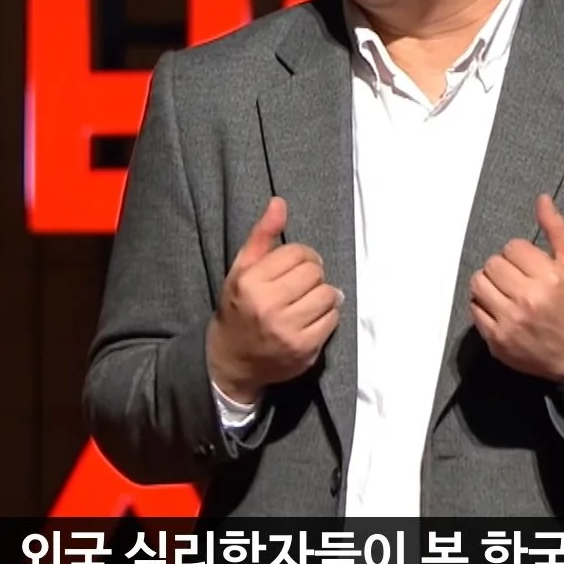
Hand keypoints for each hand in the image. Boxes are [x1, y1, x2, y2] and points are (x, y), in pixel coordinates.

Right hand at [207, 197, 341, 401]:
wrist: (230, 360)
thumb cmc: (238, 309)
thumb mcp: (241, 269)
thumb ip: (262, 235)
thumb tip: (279, 202)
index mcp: (249, 281)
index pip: (297, 253)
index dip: (302, 256)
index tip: (295, 266)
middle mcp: (267, 306)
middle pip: (315, 272)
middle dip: (313, 275)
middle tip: (302, 285)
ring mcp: (286, 330)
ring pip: (329, 295)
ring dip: (324, 295)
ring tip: (308, 301)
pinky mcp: (303, 349)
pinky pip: (333, 320)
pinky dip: (328, 316)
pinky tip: (312, 318)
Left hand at [470, 194, 563, 383]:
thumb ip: (557, 229)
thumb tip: (541, 199)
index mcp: (549, 277)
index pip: (513, 247)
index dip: (521, 254)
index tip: (531, 265)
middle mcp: (528, 299)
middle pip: (493, 264)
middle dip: (504, 267)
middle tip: (517, 278)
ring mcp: (510, 322)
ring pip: (478, 284)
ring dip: (489, 283)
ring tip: (505, 290)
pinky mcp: (498, 340)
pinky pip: (474, 310)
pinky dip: (483, 305)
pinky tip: (500, 307)